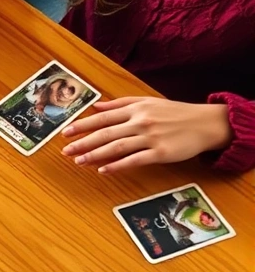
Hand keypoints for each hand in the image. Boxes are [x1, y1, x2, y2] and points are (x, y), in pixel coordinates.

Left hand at [61, 97, 232, 173]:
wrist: (206, 123)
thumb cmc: (175, 113)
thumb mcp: (148, 101)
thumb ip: (120, 104)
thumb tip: (96, 106)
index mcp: (135, 109)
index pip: (102, 118)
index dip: (82, 125)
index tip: (65, 132)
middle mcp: (141, 122)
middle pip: (106, 133)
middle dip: (83, 142)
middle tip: (66, 151)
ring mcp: (151, 137)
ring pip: (117, 146)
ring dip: (95, 154)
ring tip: (79, 161)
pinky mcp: (161, 153)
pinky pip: (135, 160)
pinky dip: (118, 165)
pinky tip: (103, 170)